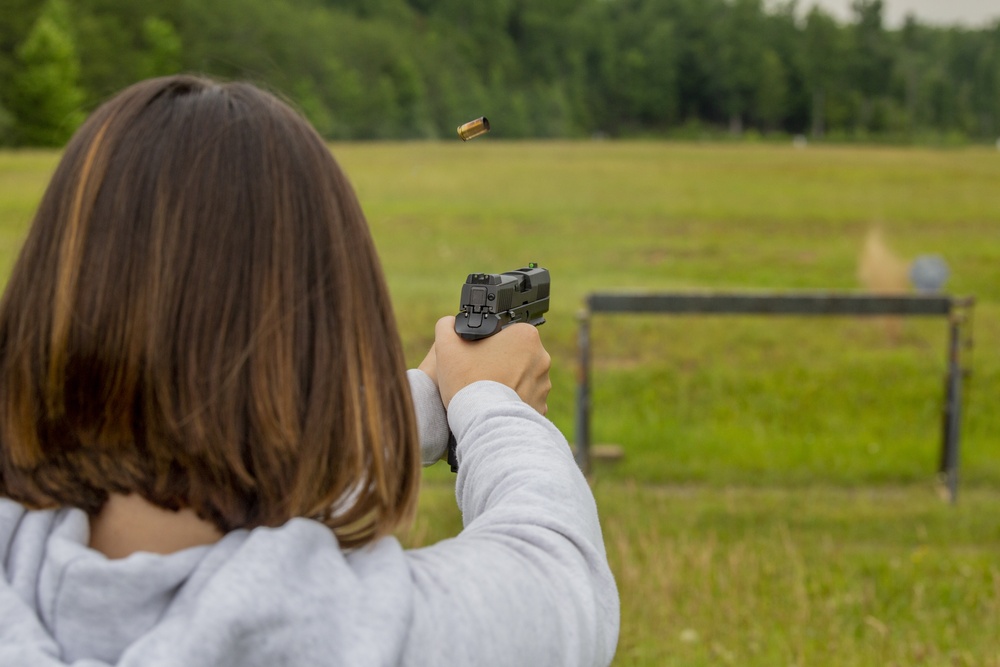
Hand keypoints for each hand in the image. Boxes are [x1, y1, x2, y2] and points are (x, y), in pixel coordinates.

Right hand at [430, 316, 550, 413]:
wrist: (483, 422)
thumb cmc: (467, 381)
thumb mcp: (447, 346)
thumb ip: (447, 327)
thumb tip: (451, 323)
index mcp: (526, 336)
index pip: (506, 333)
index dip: (489, 342)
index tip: (477, 353)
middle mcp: (542, 358)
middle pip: (515, 354)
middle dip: (499, 361)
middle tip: (479, 372)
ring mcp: (543, 384)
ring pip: (521, 377)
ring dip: (508, 381)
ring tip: (486, 390)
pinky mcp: (540, 406)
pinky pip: (524, 399)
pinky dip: (512, 401)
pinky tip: (495, 405)